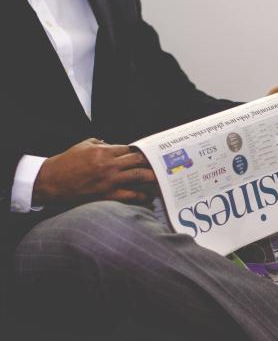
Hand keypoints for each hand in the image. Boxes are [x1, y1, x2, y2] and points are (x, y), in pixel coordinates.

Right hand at [33, 138, 156, 205]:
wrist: (52, 182)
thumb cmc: (66, 163)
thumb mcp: (83, 146)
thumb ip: (100, 143)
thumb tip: (111, 143)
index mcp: (104, 151)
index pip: (130, 149)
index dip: (141, 151)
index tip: (150, 154)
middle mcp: (109, 165)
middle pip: (138, 161)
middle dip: (152, 163)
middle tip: (163, 165)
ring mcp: (109, 181)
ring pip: (138, 177)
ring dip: (152, 178)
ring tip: (162, 180)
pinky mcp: (107, 195)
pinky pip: (130, 196)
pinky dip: (141, 196)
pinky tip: (148, 197)